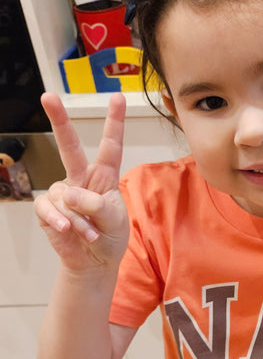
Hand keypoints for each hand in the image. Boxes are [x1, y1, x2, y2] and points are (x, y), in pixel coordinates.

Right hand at [34, 93, 128, 271]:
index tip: (118, 97)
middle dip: (58, 120)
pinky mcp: (47, 208)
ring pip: (65, 196)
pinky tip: (67, 230)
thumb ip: (98, 205)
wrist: (93, 262)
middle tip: (48, 96)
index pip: (110, 146)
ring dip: (79, 220)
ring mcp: (63, 192)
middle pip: (69, 145)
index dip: (114, 122)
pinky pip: (48, 207)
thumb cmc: (109, 238)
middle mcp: (81, 178)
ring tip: (90, 234)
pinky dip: (60, 220)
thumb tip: (71, 194)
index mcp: (104, 176)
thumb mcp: (115, 221)